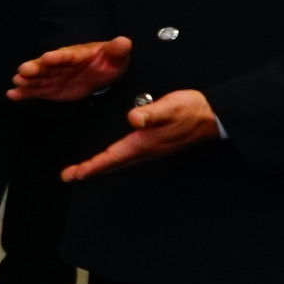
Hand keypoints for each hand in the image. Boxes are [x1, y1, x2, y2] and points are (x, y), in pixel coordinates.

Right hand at [7, 35, 128, 104]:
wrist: (99, 73)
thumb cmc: (107, 62)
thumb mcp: (116, 57)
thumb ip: (117, 50)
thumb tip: (124, 41)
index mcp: (76, 54)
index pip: (66, 55)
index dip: (58, 57)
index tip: (48, 57)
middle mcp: (59, 64)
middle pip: (46, 66)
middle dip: (35, 67)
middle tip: (23, 71)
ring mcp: (52, 76)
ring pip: (37, 78)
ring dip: (26, 80)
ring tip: (16, 83)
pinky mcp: (48, 89)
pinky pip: (34, 90)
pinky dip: (23, 93)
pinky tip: (12, 95)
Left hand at [62, 88, 219, 183]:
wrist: (214, 116)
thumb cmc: (191, 110)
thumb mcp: (170, 107)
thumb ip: (152, 114)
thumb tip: (133, 119)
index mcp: (144, 143)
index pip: (112, 158)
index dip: (92, 166)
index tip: (73, 174)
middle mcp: (146, 151)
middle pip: (113, 165)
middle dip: (90, 171)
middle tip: (69, 176)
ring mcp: (151, 151)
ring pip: (120, 163)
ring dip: (101, 167)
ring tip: (82, 170)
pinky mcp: (156, 146)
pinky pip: (128, 158)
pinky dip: (113, 161)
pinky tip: (110, 158)